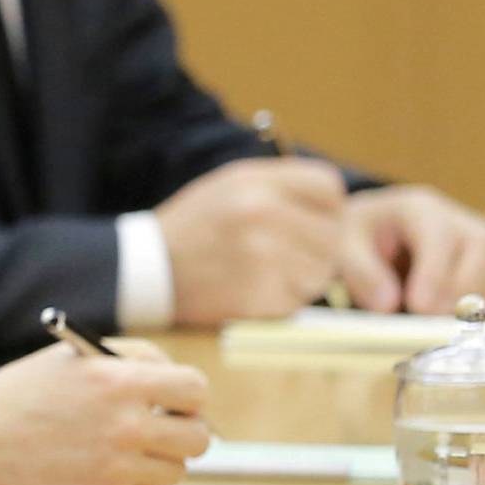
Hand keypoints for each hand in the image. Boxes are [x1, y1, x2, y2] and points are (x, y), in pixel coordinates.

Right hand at [0, 340, 210, 484]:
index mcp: (118, 382)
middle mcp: (124, 428)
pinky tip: (100, 471)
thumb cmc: (23, 396)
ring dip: (157, 460)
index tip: (180, 402)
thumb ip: (134, 359)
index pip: (196, 390)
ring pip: (174, 471)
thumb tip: (182, 383)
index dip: (191, 396)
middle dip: (185, 431)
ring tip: (120, 450)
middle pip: (198, 438)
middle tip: (164, 429)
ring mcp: (115, 472)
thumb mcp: (75, 358)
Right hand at [155, 157, 346, 325]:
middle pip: (333, 235)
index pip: (330, 188)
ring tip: (266, 274)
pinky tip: (252, 293)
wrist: (146, 269)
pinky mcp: (257, 297)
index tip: (307, 222)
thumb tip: (338, 207)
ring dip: (302, 280)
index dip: (325, 208)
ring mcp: (262, 257)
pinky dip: (281, 303)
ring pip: (320, 273)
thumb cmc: (195, 226)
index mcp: (257, 181)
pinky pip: (297, 303)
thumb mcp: (232, 184)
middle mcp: (263, 214)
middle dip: (317, 249)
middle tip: (286, 256)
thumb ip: (283, 186)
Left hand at [336, 186, 484, 315]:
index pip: (440, 235)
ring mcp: (484, 233)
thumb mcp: (343, 247)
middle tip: (436, 320)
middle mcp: (457, 217)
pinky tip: (478, 313)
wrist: (379, 231)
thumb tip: (388, 304)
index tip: (422, 307)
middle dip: (464, 289)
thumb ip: (361, 273)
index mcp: (418, 208)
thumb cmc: (362, 238)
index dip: (436, 274)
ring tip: (453, 318)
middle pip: (484, 246)